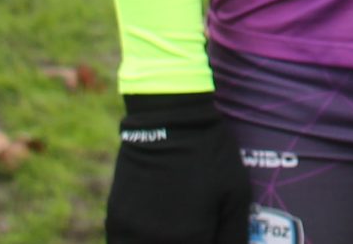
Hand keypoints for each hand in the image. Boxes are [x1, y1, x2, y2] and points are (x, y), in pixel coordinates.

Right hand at [105, 93, 250, 243]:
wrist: (167, 121)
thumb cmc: (209, 155)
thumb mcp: (236, 193)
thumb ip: (233, 234)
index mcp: (190, 239)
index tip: (211, 235)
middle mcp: (156, 243)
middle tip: (196, 231)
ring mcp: (131, 233)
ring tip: (179, 230)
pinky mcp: (116, 220)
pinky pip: (124, 243)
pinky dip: (140, 241)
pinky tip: (159, 228)